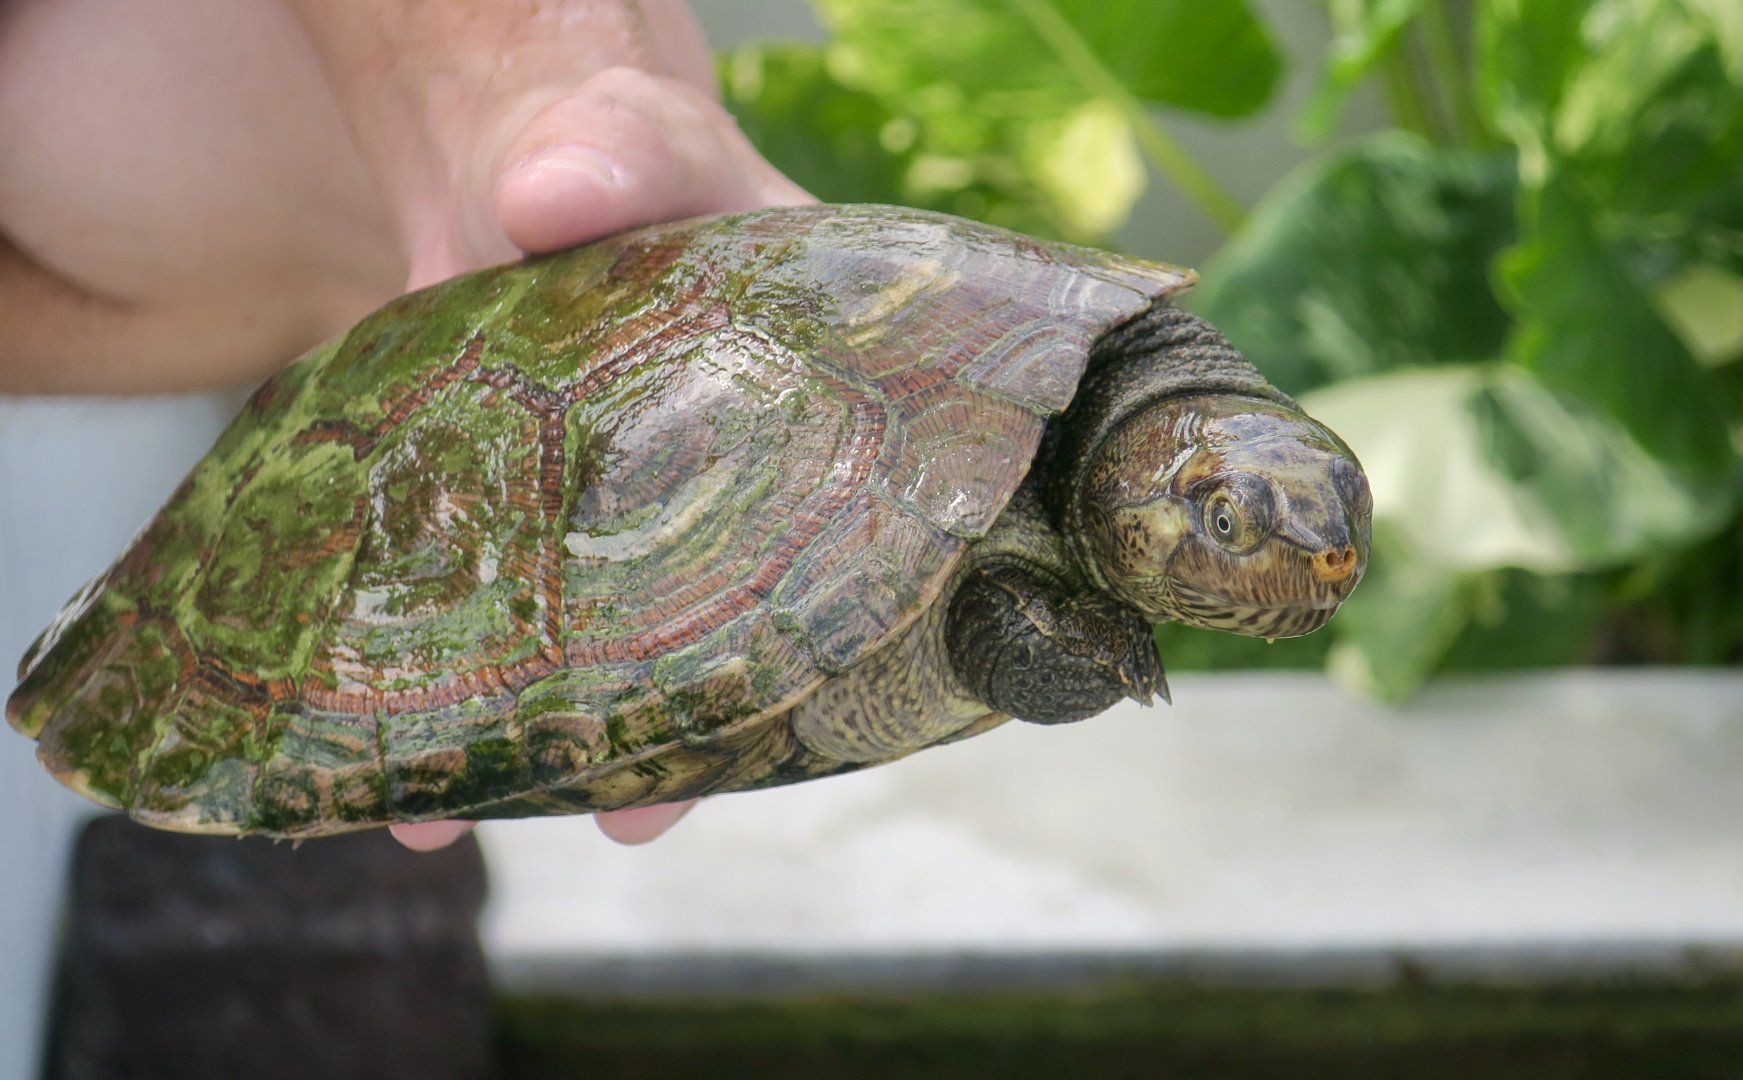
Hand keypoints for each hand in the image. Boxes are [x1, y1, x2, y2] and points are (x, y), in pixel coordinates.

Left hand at [289, 4, 811, 850]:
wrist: (519, 155)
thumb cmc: (612, 141)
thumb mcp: (633, 134)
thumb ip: (617, 150)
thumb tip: (547, 191)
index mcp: (802, 389)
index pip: (858, 509)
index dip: (848, 617)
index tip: (817, 709)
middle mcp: (719, 475)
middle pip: (716, 616)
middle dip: (676, 721)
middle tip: (640, 813)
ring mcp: (608, 506)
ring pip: (591, 634)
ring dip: (539, 724)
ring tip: (462, 806)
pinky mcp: (513, 508)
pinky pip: (484, 599)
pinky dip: (442, 663)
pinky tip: (390, 732)